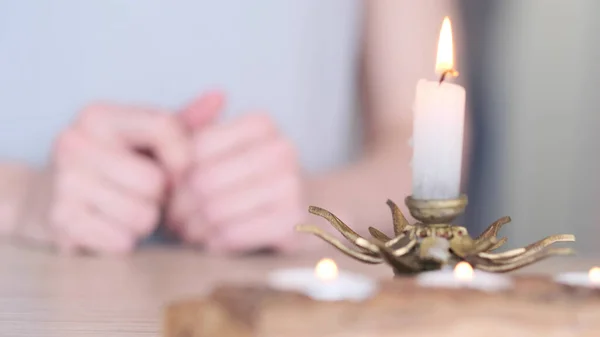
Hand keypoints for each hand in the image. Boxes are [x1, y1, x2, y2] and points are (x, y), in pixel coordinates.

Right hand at [39, 103, 190, 253]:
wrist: (43, 199)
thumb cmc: (112, 168)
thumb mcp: (146, 140)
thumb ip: (184, 122)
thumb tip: (221, 95)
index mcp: (97, 115)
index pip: (166, 127)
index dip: (182, 156)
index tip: (174, 168)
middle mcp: (73, 141)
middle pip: (156, 181)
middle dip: (159, 197)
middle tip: (139, 194)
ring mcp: (62, 181)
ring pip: (142, 216)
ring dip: (143, 222)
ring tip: (123, 209)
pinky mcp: (60, 220)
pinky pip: (123, 241)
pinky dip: (124, 242)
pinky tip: (107, 227)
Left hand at [168, 95, 304, 253]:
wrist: (305, 207)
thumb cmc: (249, 179)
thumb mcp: (222, 149)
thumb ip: (194, 132)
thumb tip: (186, 117)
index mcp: (261, 124)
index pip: (193, 150)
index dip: (172, 176)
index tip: (170, 191)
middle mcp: (281, 148)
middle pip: (202, 182)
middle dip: (179, 207)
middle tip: (173, 220)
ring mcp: (292, 184)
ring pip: (214, 211)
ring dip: (193, 229)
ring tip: (190, 232)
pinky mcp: (293, 220)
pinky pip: (233, 234)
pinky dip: (215, 243)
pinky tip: (213, 241)